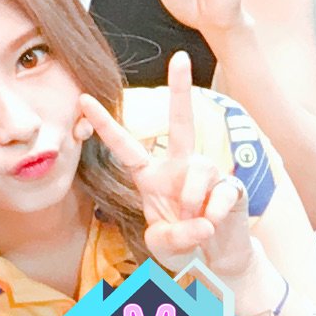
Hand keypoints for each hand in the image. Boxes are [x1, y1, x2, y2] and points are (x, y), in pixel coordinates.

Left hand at [79, 52, 256, 282]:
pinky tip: (214, 224)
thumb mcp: (163, 244)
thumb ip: (174, 237)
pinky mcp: (232, 186)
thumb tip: (203, 222)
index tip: (83, 98)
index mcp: (149, 175)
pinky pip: (220, 193)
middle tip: (181, 56)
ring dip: (191, 202)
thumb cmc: (182, 242)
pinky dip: (214, 215)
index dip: (104, 124)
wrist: (216, 259)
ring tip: (194, 221)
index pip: (124, 145)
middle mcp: (179, 166)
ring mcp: (207, 173)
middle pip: (181, 122)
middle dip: (181, 89)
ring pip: (198, 171)